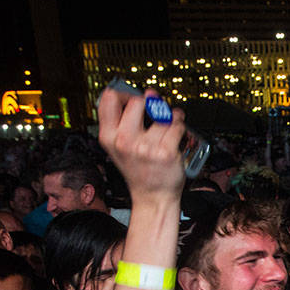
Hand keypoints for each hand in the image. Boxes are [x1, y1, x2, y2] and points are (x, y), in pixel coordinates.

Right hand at [96, 86, 185, 203]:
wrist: (153, 197)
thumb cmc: (139, 171)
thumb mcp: (119, 148)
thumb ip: (122, 122)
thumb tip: (143, 95)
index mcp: (109, 137)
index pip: (109, 100)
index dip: (123, 92)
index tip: (133, 94)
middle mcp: (125, 141)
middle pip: (138, 101)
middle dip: (150, 102)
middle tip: (155, 107)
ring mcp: (146, 147)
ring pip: (162, 113)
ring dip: (170, 114)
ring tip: (170, 121)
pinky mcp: (166, 152)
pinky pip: (177, 126)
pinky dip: (180, 125)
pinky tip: (177, 130)